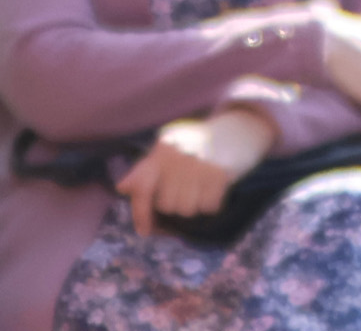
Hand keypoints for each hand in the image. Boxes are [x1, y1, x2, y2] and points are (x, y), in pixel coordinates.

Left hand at [121, 107, 274, 235]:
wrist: (238, 129)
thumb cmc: (197, 145)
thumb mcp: (169, 151)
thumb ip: (145, 170)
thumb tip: (122, 187)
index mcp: (163, 148)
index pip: (143, 187)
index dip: (140, 212)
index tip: (144, 231)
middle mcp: (179, 154)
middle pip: (166, 204)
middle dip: (176, 202)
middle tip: (188, 188)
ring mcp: (200, 163)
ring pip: (186, 209)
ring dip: (194, 204)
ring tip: (202, 187)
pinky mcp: (221, 173)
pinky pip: (208, 207)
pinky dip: (212, 203)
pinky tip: (214, 187)